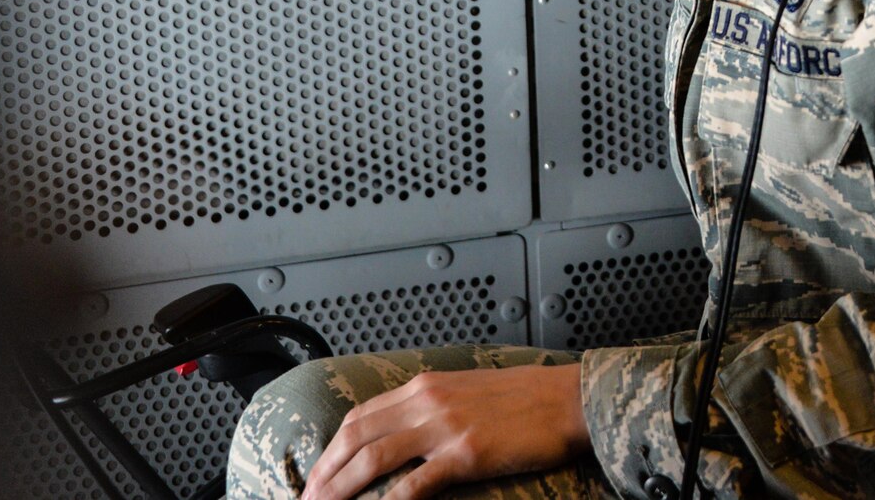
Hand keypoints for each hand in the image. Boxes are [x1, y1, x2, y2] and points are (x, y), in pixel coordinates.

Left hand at [302, 361, 589, 499]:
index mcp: (427, 385)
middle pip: (357, 437)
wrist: (568, 399)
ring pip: (374, 459)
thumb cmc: (527, 399)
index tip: (317, 474)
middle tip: (306, 499)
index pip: (362, 416)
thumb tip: (403, 432)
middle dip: (325, 473)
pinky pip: (415, 483)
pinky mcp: (465, 453)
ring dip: (342, 488)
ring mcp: (445, 427)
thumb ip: (433, 407)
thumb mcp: (469, 391)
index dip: (332, 449)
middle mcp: (428, 401)